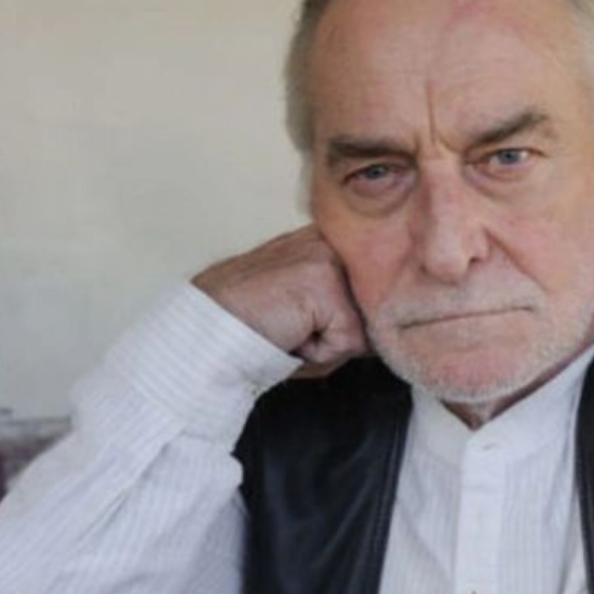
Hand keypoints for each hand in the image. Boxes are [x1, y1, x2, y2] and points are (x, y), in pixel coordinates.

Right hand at [192, 226, 367, 366]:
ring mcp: (328, 257)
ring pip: (363, 329)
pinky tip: (287, 336)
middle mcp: (330, 240)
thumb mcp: (307, 310)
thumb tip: (389, 329)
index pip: (373, 289)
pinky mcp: (325, 284)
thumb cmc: (250, 327)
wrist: (204, 331)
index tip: (310, 325)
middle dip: (342, 334)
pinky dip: (318, 354)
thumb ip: (347, 310)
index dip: (353, 319)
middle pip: (374, 309)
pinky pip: (347, 342)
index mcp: (325, 240)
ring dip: (330, 345)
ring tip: (289, 332)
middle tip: (294, 329)